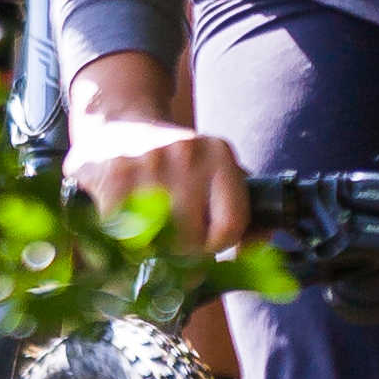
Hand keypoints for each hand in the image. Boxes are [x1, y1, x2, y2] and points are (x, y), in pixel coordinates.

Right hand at [66, 51, 254, 260]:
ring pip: (159, 245)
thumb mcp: (210, 174)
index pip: (231, 226)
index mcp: (218, 153)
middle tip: (166, 242)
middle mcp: (187, 153)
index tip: (202, 245)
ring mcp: (150, 163)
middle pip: (193, 240)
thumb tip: (266, 237)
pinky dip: (118, 248)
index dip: (215, 247)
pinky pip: (123, 240)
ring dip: (148, 254)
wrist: (113, 124)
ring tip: (142, 237)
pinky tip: (116, 229)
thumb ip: (239, 210)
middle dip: (179, 253)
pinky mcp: (115, 177)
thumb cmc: (169, 165)